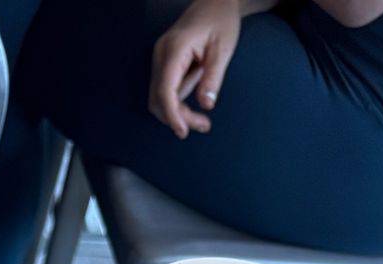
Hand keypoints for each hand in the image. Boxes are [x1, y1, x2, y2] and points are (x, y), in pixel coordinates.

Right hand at [149, 0, 241, 136]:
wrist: (215, 2)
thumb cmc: (220, 20)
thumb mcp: (223, 48)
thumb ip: (213, 77)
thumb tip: (205, 104)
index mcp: (174, 49)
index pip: (165, 90)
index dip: (172, 114)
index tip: (183, 131)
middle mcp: (161, 55)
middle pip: (159, 98)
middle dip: (177, 117)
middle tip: (203, 126)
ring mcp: (159, 59)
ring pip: (160, 98)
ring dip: (179, 112)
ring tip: (203, 119)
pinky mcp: (164, 64)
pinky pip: (165, 90)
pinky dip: (177, 102)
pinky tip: (194, 105)